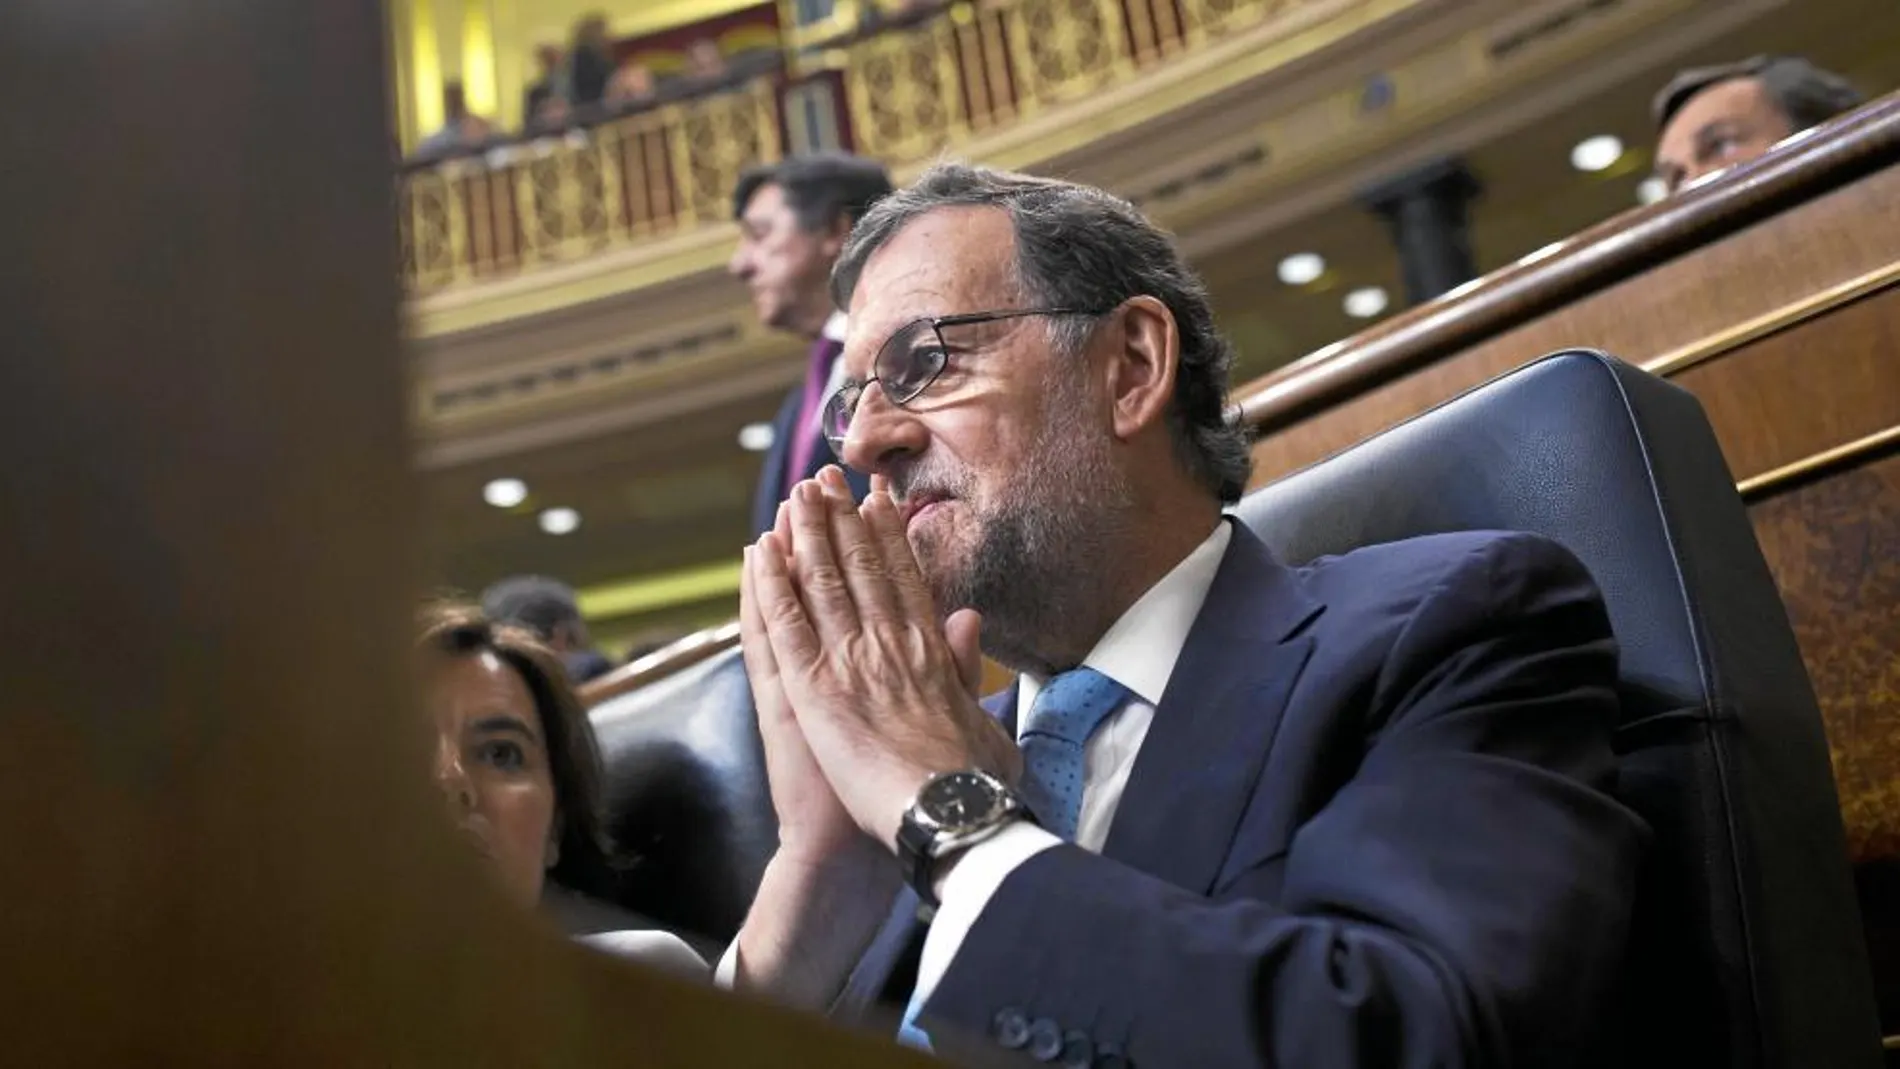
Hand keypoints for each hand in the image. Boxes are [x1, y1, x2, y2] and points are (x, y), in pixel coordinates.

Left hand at [749, 466, 1019, 850]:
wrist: (943, 816)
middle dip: (842, 518)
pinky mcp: (812, 687)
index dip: (886, 535)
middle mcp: (889, 642)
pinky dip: (769, 583)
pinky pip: (783, 623)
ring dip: (806, 533)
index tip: (876, 501)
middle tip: (826, 479)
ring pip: (821, 581)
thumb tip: (968, 617)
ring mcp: (849, 660)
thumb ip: (967, 665)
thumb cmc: (971, 783)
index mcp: (929, 650)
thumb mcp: (985, 717)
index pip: (903, 578)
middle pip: (860, 566)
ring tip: (796, 496)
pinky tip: (759, 551)